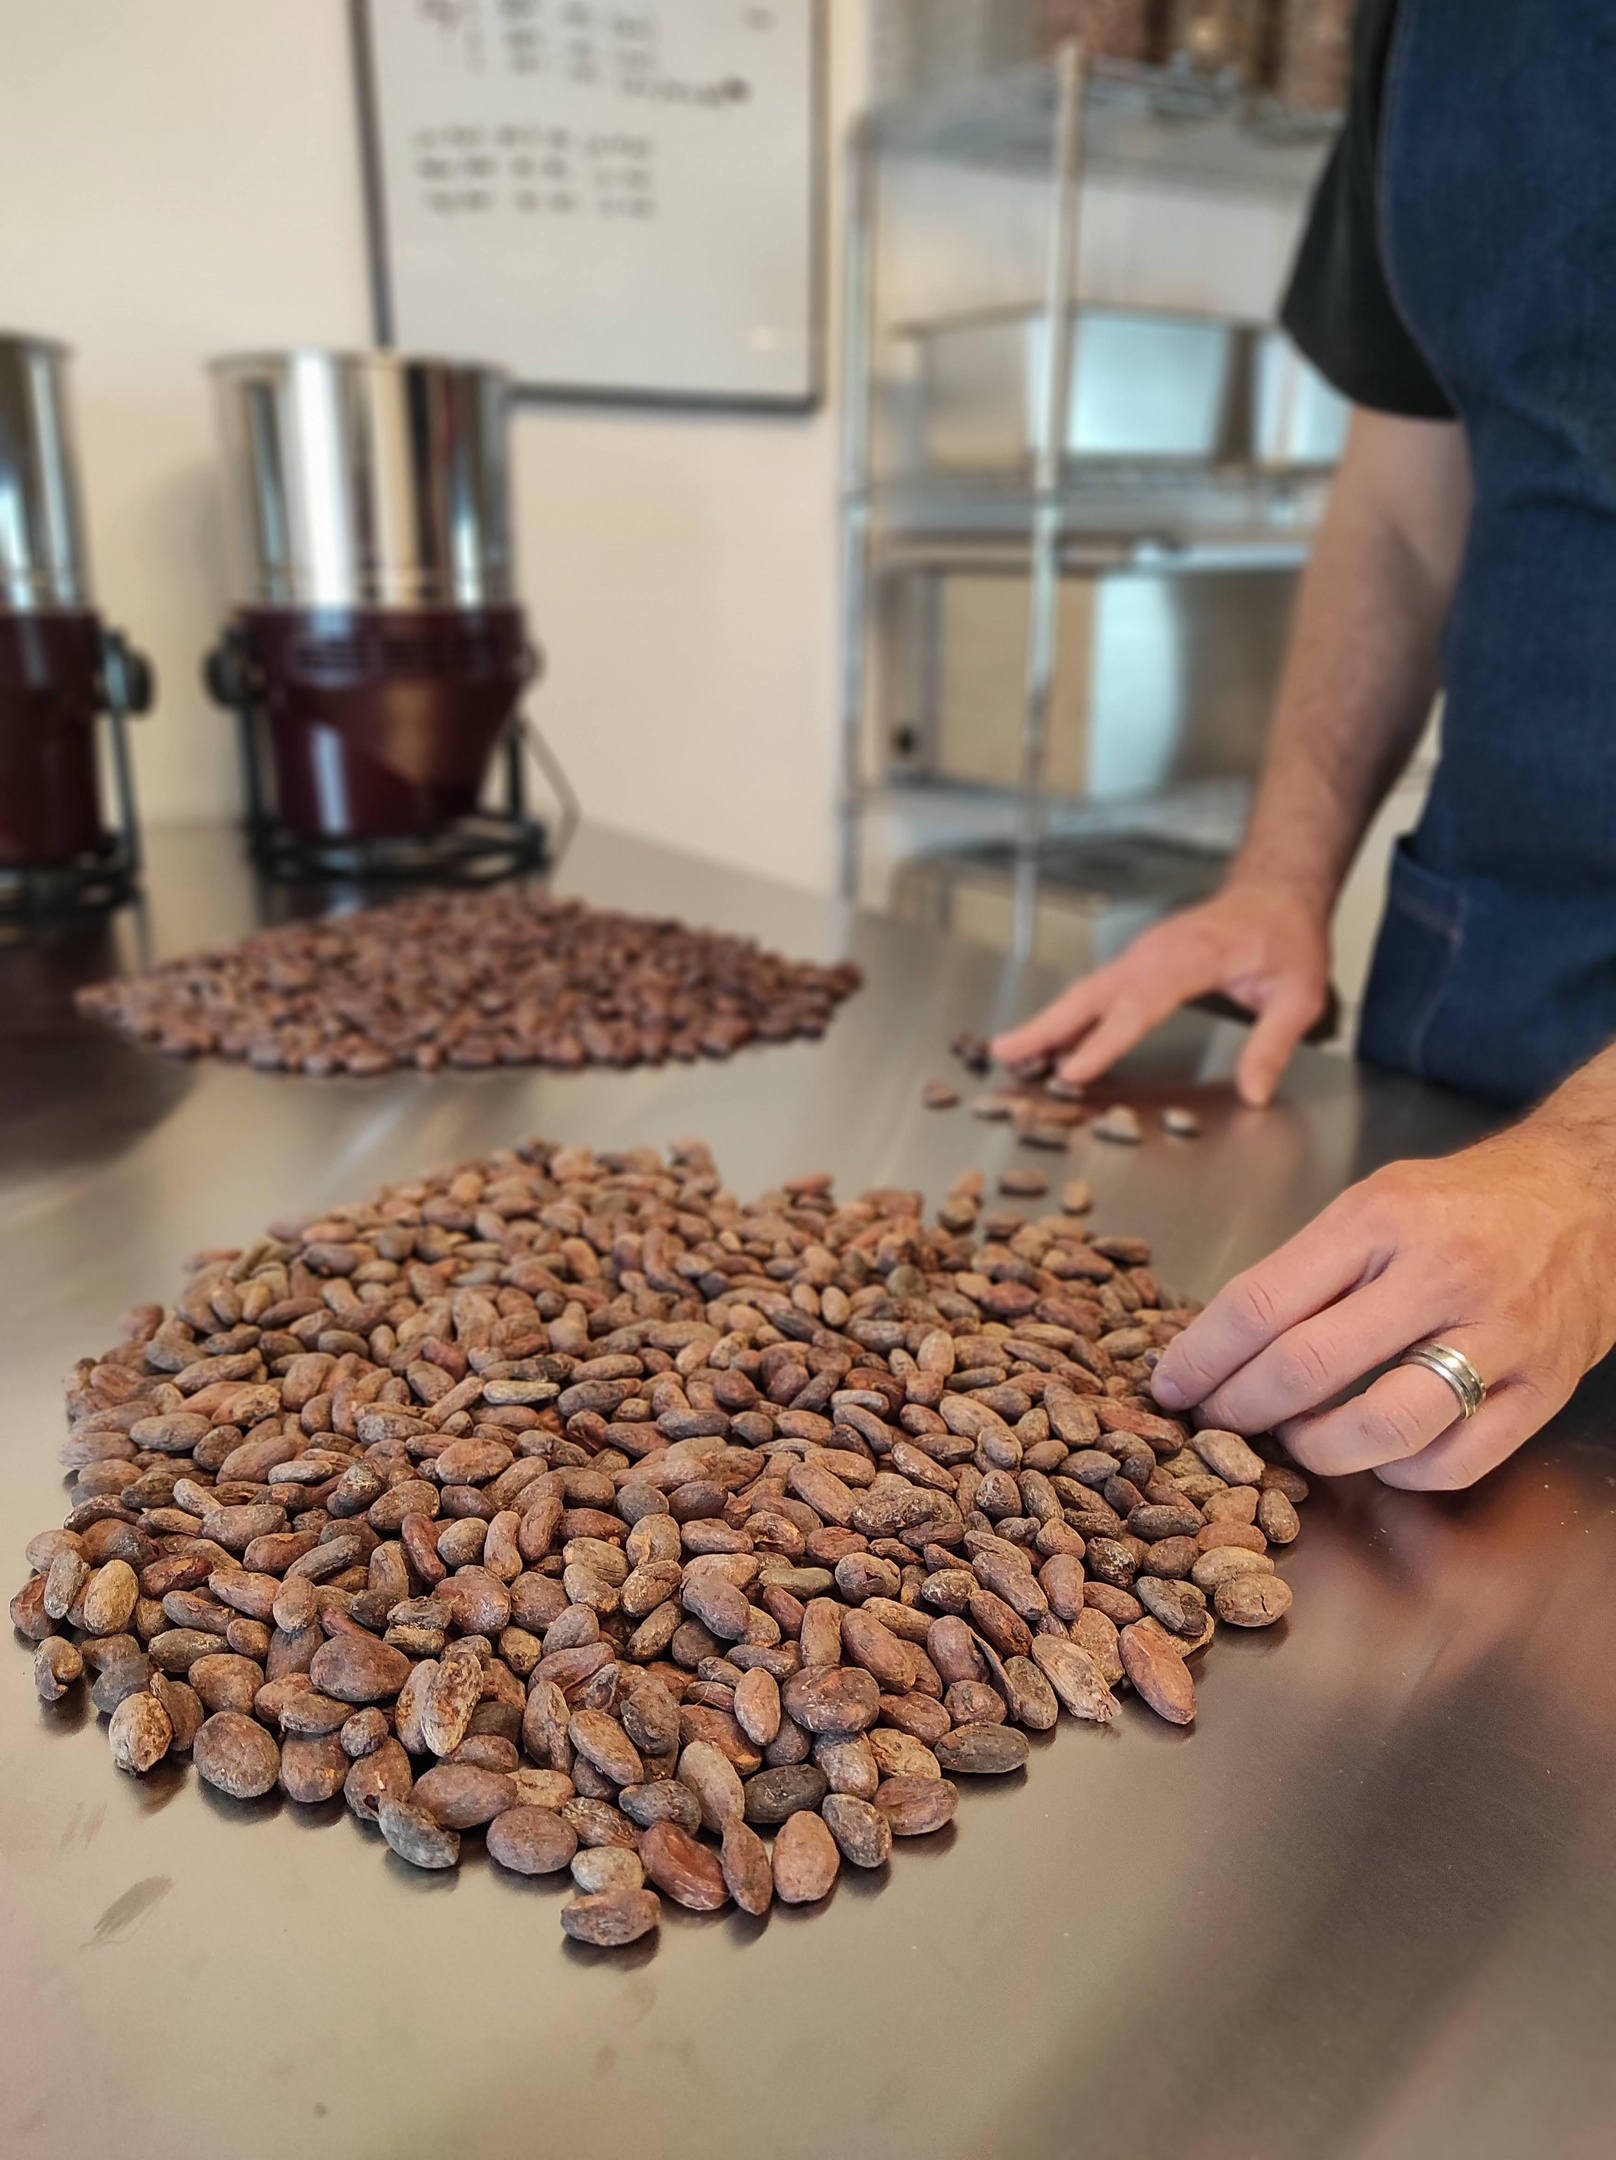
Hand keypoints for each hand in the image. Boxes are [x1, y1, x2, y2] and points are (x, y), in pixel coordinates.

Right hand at [991, 881, 1329, 1106]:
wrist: (1277, 891)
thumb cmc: (1288, 937)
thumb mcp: (1300, 994)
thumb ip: (1274, 1043)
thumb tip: (1254, 1094)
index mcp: (1194, 956)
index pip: (1142, 1003)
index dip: (1106, 1040)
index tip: (1074, 1069)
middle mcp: (1158, 951)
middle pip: (1093, 991)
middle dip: (1046, 1025)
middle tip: (1005, 1052)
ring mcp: (1143, 953)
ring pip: (1087, 989)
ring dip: (1047, 1021)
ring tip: (1009, 1051)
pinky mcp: (1139, 960)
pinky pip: (1098, 989)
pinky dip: (1068, 1014)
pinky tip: (1052, 1042)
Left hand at [1150, 1119, 1615, 1488]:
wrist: (1593, 1192)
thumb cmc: (1466, 1201)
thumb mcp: (1376, 1201)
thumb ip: (1309, 1267)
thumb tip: (1223, 1344)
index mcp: (1382, 1219)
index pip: (1263, 1302)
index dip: (1204, 1356)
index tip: (1172, 1385)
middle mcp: (1440, 1274)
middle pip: (1307, 1367)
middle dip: (1240, 1409)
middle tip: (1215, 1422)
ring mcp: (1498, 1334)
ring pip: (1382, 1426)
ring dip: (1316, 1449)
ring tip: (1294, 1439)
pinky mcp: (1544, 1386)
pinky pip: (1456, 1460)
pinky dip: (1400, 1471)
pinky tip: (1377, 1452)